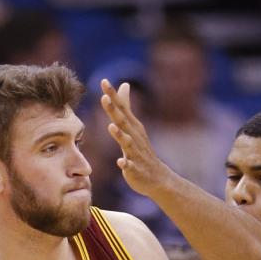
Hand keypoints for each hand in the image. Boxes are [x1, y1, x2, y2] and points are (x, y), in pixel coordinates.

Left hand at [99, 79, 167, 197]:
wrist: (156, 178)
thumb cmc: (141, 150)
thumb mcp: (133, 125)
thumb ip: (126, 106)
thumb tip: (124, 84)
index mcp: (132, 127)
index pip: (121, 108)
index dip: (113, 95)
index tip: (104, 81)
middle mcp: (134, 137)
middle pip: (122, 121)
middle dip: (114, 110)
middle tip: (104, 97)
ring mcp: (135, 153)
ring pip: (127, 142)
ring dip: (119, 135)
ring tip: (111, 126)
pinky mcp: (135, 169)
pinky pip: (130, 166)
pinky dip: (125, 163)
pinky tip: (120, 162)